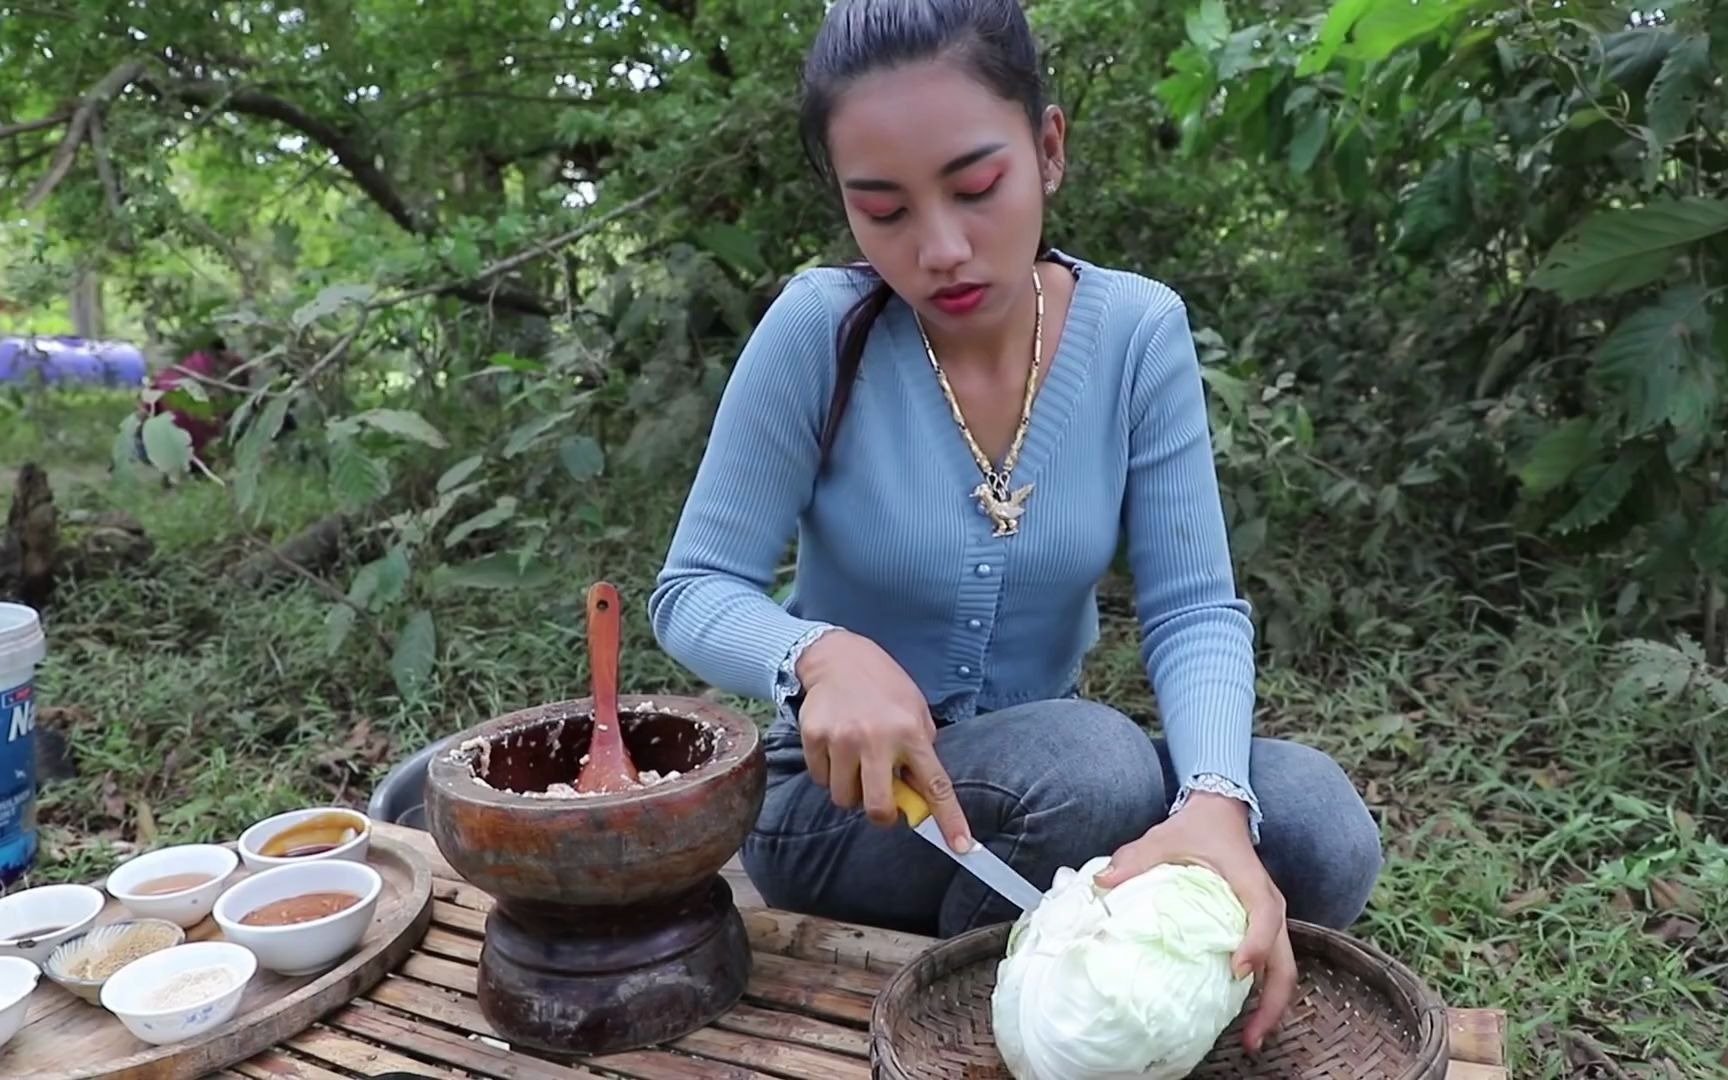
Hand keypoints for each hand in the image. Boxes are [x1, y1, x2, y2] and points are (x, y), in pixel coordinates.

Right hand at [795, 630, 972, 850]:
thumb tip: (918, 798)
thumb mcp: (915, 712)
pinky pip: (821, 779)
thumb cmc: (885, 688)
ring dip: (852, 790)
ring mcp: (841, 739)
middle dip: (882, 814)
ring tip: (856, 762)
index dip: (950, 819)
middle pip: (878, 807)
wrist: (838, 657)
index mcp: (910, 732)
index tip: (962, 846)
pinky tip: (836, 746)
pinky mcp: (814, 737)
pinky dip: (829, 773)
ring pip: (844, 798)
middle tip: (882, 802)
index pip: (935, 785)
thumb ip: (919, 753)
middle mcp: (876, 738)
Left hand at [1092, 791, 1295, 1054]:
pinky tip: (1242, 1017)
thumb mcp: (1164, 838)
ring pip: (1283, 968)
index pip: (1263, 919)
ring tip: (1249, 1041)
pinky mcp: (1262, 927)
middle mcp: (1270, 905)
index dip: (1254, 946)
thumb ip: (1135, 858)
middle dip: (1273, 1003)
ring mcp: (1271, 919)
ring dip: (1271, 1005)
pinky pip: (1271, 964)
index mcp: (1251, 884)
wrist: (1220, 812)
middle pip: (1285, 960)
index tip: (1235, 973)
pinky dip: (1262, 992)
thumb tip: (1102, 883)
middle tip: (1249, 1040)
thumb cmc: (1195, 827)